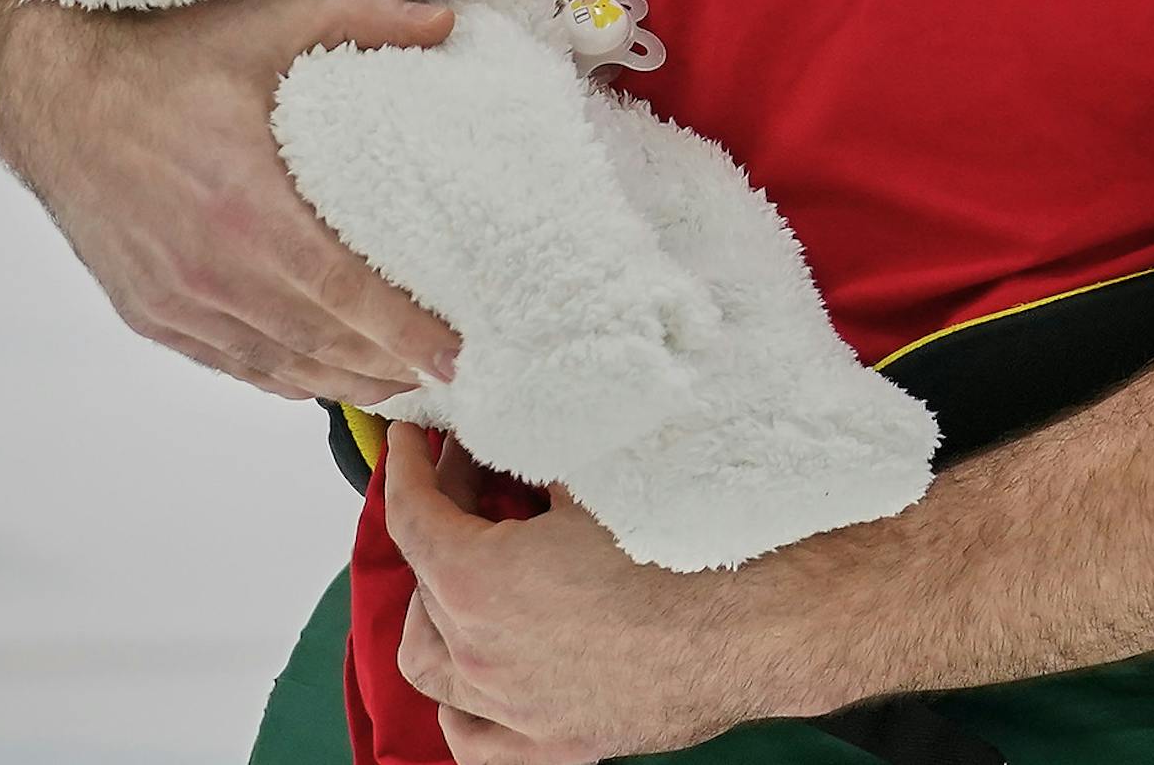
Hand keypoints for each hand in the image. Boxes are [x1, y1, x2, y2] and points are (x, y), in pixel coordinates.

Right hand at [0, 0, 463, 400]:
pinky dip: (288, 376)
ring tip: (409, 384)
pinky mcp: (151, 313)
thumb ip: (361, 15)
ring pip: (280, 362)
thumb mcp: (267, 20)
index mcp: (246, 204)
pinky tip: (326, 377)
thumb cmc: (164, 55)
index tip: (459, 353)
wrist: (55, 96)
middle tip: (459, 375)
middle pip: (321, 340)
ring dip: (347, 380)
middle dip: (394, 364)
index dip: (405, 328)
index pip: (344, 288)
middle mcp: (211, 268)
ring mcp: (177, 300)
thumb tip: (446, 22)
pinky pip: (233, 362)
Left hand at [387, 426, 775, 762]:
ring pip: (432, 667)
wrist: (747, 623)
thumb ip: (537, 448)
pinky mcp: (553, 744)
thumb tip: (515, 421)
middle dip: (442, 518)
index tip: (409, 440)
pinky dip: (460, 702)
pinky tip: (474, 675)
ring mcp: (512, 710)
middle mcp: (480, 653)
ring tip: (460, 572)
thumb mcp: (593, 471)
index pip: (411, 515)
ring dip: (435, 611)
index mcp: (476, 581)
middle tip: (477, 476)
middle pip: (426, 578)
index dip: (406, 467)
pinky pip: (474, 738)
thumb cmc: (674, 546)